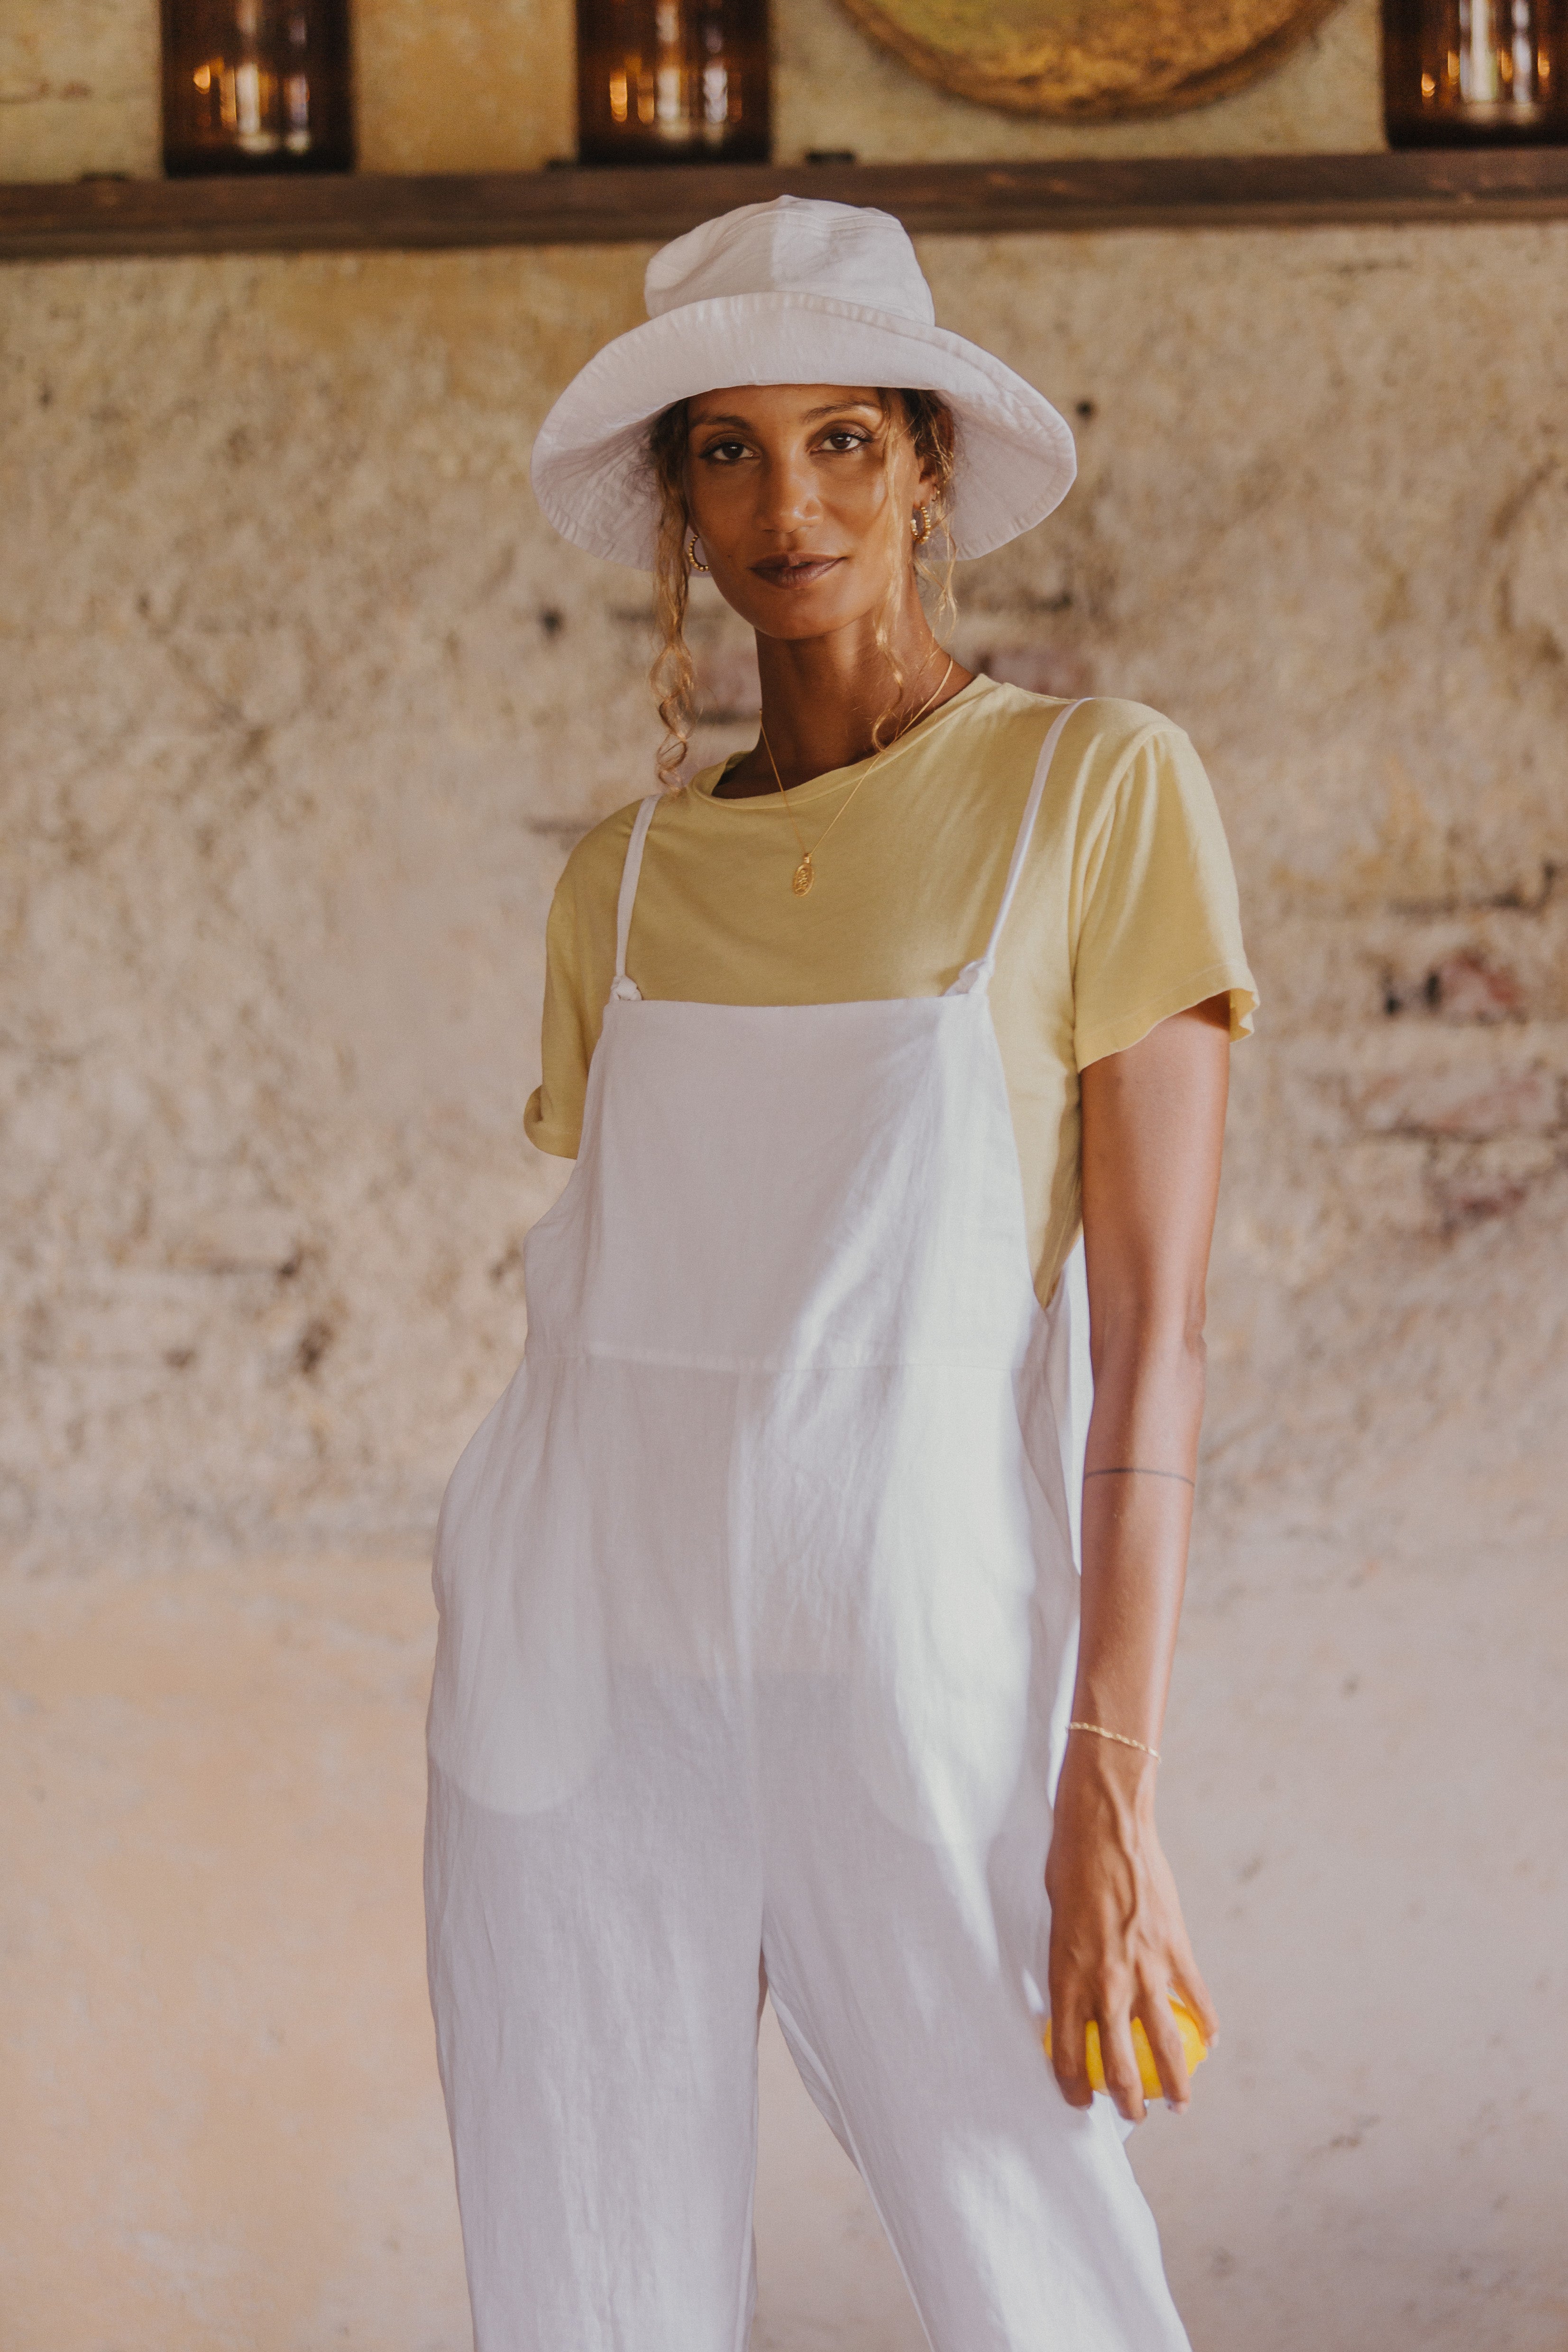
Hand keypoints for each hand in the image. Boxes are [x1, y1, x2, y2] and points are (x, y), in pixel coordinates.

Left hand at [1043, 1735, 1217, 2122]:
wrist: (1105, 1824)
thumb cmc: (1068, 1866)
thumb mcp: (1056, 1923)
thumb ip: (1070, 1964)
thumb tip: (1079, 1994)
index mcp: (1068, 1975)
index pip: (1066, 2051)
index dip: (1073, 2086)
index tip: (1080, 2101)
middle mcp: (1106, 1981)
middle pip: (1119, 2063)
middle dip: (1126, 2100)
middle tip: (1133, 2115)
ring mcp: (1145, 1968)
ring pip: (1166, 2044)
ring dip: (1176, 2083)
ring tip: (1180, 2104)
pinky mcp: (1175, 1948)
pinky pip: (1196, 1998)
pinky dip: (1207, 2023)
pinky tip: (1211, 2038)